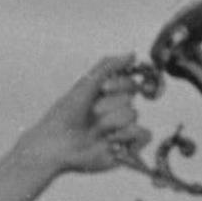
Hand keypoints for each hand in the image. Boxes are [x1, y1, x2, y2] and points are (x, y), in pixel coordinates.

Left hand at [15, 55, 152, 177]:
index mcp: (107, 94)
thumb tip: (132, 54)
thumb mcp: (84, 85)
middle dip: (109, 105)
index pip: (129, 81)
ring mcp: (122, 128)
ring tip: (95, 131)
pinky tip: (111, 141)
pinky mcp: (127, 146)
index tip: (104, 88)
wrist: (56, 146)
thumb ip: (107, 66)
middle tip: (93, 114)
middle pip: (131, 97)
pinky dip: (127, 135)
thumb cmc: (64, 116)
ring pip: (133, 115)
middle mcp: (116, 110)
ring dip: (112, 121)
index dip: (120, 84)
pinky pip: (144, 134)